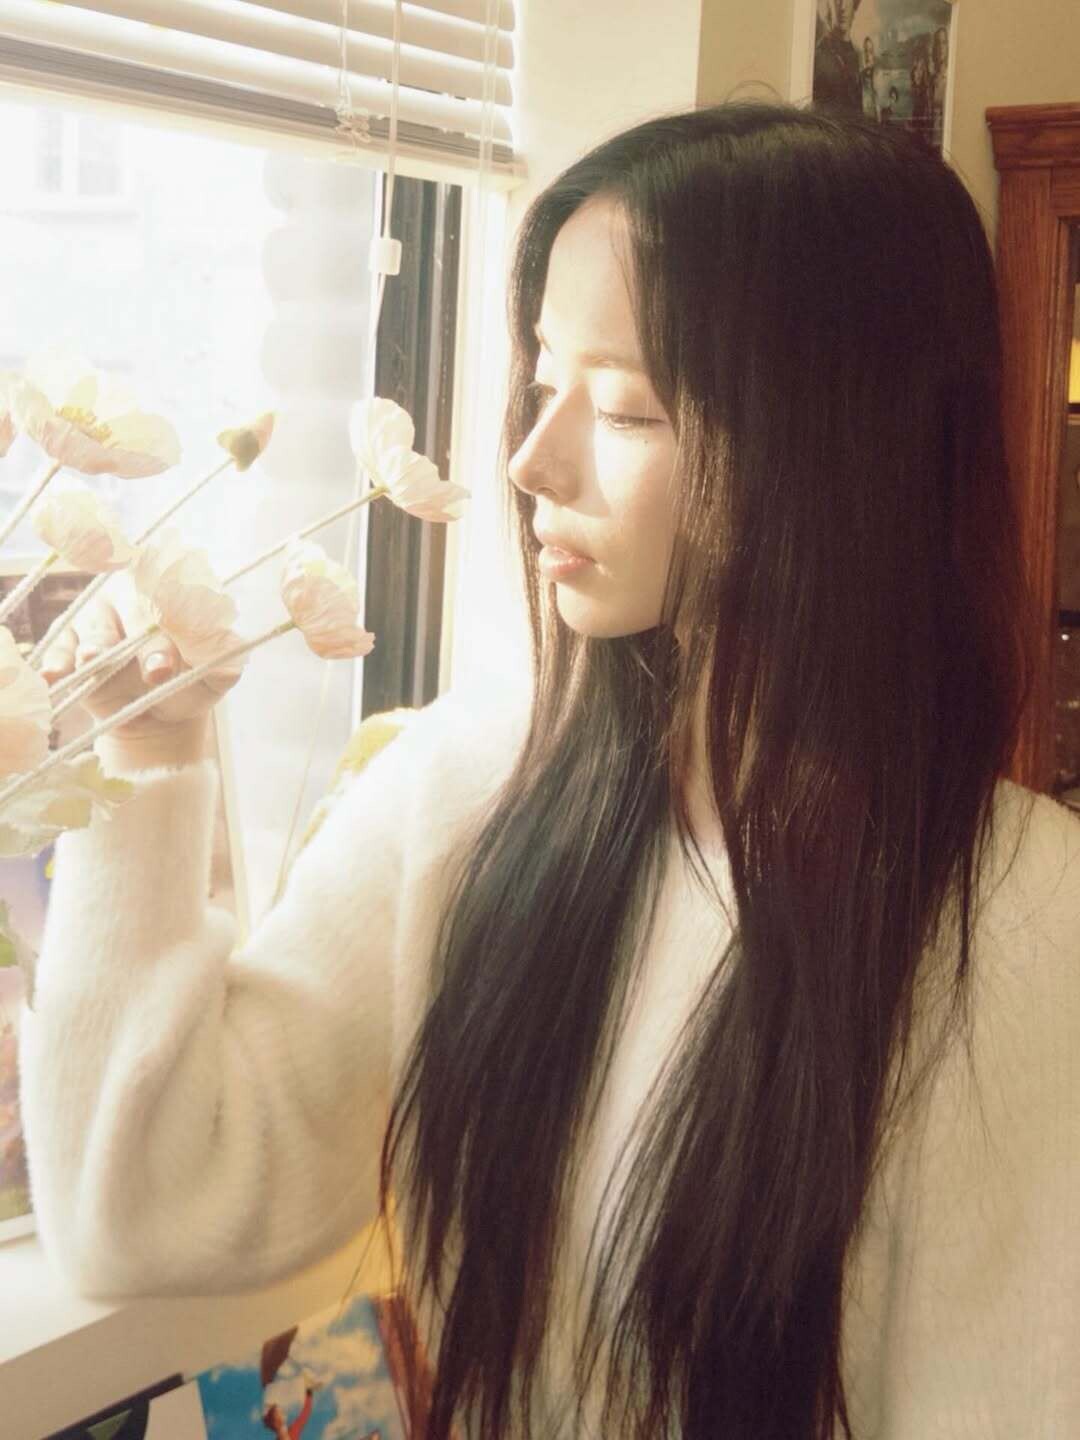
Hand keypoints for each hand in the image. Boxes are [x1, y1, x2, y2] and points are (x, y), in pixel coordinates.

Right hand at [39, 574, 240, 770]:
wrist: (160, 714)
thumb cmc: (191, 680)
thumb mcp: (216, 672)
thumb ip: (224, 657)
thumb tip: (229, 649)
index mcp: (168, 592)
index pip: (172, 587)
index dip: (176, 606)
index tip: (183, 625)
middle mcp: (128, 597)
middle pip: (132, 609)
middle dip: (144, 642)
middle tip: (158, 671)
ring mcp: (95, 622)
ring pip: (94, 628)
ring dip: (95, 645)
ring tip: (93, 659)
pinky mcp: (69, 648)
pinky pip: (59, 650)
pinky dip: (56, 663)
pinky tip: (51, 677)